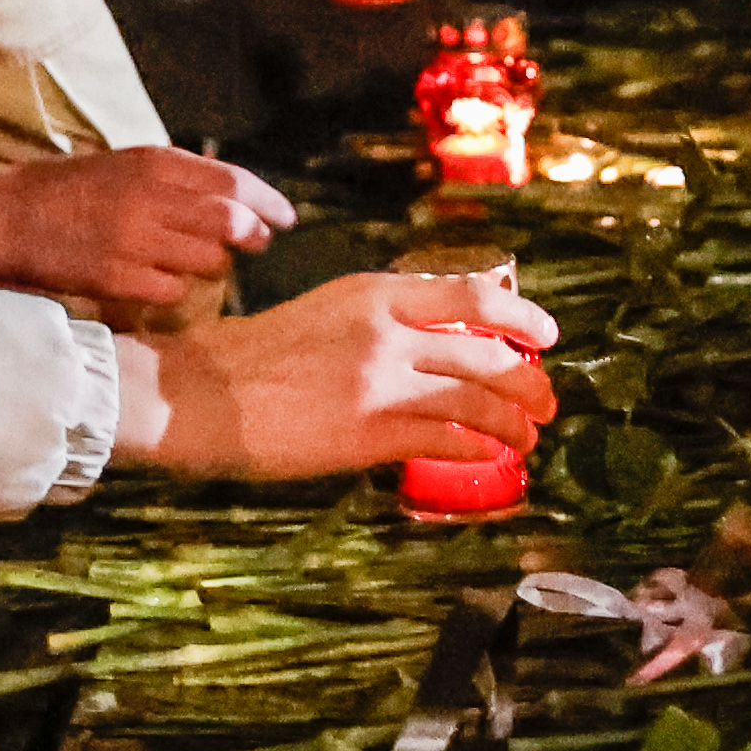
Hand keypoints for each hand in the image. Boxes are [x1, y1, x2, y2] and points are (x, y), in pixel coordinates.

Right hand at [0, 145, 295, 313]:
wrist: (4, 218)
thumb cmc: (65, 190)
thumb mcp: (123, 165)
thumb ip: (174, 176)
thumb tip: (232, 195)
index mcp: (153, 162)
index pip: (234, 181)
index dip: (268, 201)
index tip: (286, 217)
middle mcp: (151, 197)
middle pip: (232, 222)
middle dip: (253, 236)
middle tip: (257, 244)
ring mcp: (136, 240)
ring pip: (209, 260)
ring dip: (210, 265)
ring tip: (189, 262)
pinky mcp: (117, 278)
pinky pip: (173, 293)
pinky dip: (173, 291)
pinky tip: (154, 284)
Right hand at [117, 271, 557, 481]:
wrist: (203, 393)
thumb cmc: (258, 355)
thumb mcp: (328, 312)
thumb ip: (384, 320)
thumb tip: (444, 339)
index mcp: (374, 293)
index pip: (473, 294)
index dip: (523, 316)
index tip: (548, 335)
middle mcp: (386, 333)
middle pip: (486, 352)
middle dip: (528, 381)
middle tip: (545, 401)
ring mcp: (379, 385)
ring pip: (475, 400)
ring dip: (512, 421)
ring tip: (527, 436)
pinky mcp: (368, 435)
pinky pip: (443, 440)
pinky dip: (475, 448)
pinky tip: (488, 457)